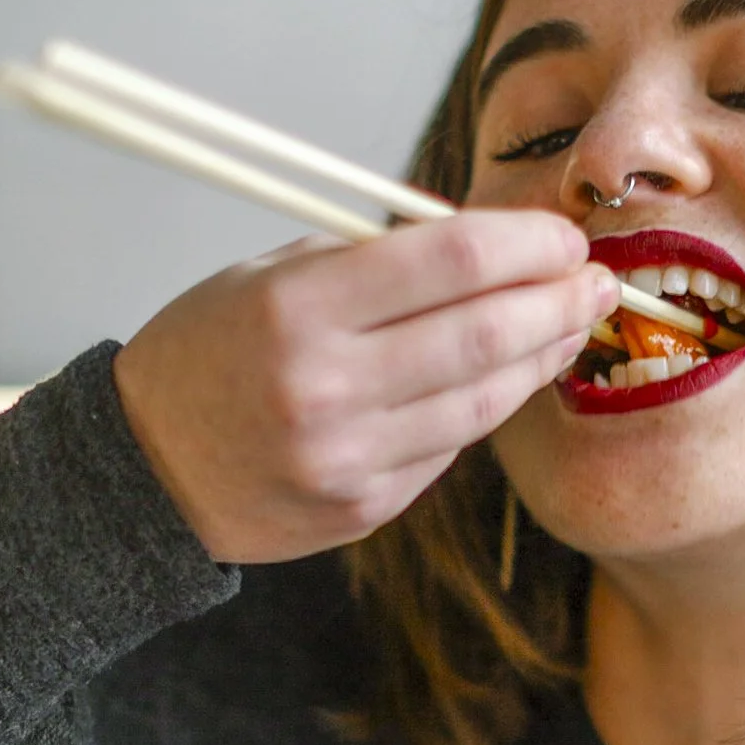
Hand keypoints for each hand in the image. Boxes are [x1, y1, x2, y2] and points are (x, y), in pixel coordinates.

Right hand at [111, 212, 616, 563]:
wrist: (146, 468)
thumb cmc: (215, 350)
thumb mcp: (273, 276)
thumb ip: (377, 261)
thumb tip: (496, 246)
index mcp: (298, 307)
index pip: (452, 260)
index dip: (527, 243)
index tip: (565, 236)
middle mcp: (325, 386)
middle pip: (485, 334)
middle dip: (558, 301)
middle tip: (598, 280)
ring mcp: (347, 457)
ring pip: (483, 400)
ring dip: (542, 357)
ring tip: (572, 325)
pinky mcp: (363, 507)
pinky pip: (450, 447)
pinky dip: (486, 405)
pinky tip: (510, 376)